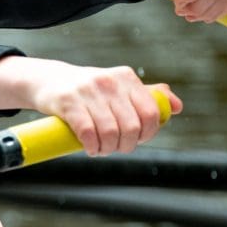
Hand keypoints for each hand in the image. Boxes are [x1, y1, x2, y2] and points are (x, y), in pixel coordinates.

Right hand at [0, 57, 183, 155]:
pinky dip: (91, 146)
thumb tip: (177, 107)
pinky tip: (90, 147)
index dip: (147, 134)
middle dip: (125, 145)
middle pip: (131, 127)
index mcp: (126, 77)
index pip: (151, 112)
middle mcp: (110, 81)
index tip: (135, 140)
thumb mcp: (119, 86)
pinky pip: (88, 132)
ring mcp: (88, 90)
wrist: (48, 81)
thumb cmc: (88, 89)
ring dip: (107, 149)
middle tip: (115, 148)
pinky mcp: (68, 101)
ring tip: (101, 149)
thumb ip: (148, 96)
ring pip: (110, 132)